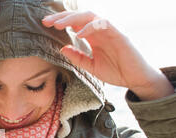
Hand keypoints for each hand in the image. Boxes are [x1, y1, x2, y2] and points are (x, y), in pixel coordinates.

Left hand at [42, 10, 173, 99]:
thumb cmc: (115, 71)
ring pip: (89, 16)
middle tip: (46, 21)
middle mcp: (100, 31)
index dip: (60, 22)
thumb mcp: (91, 66)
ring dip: (72, 18)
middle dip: (61, 17)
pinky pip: (103, 24)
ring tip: (58, 25)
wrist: (135, 79)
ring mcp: (110, 31)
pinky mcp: (119, 35)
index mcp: (93, 36)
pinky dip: (89, 27)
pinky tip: (78, 34)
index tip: (44, 25)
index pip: (74, 23)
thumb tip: (61, 49)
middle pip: (79, 16)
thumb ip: (77, 57)